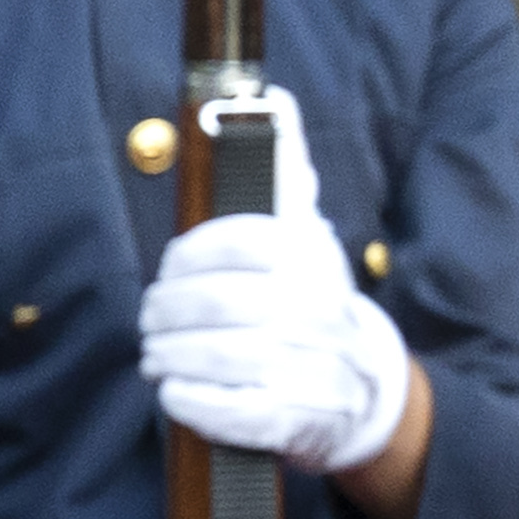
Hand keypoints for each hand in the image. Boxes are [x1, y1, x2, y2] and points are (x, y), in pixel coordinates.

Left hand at [137, 94, 418, 477]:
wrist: (366, 388)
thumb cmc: (311, 301)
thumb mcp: (304, 234)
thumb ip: (283, 170)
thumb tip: (273, 98)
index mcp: (315, 258)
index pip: (238, 242)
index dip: (187, 258)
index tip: (172, 269)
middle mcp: (322, 310)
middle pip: (220, 304)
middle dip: (168, 313)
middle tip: (152, 320)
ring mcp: (315, 368)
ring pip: (223, 356)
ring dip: (172, 357)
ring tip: (157, 356)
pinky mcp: (300, 421)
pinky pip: (237, 412)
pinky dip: (194, 403)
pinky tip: (177, 393)